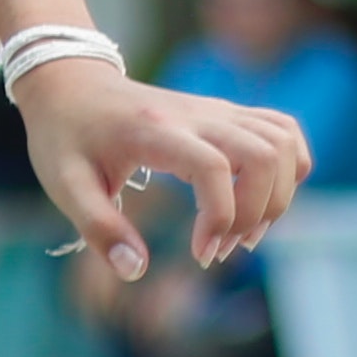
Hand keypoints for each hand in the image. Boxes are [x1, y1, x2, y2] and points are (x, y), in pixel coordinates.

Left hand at [18, 62, 304, 284]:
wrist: (71, 85)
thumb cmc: (66, 138)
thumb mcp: (66, 186)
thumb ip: (99, 228)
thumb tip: (135, 271)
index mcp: (155, 131)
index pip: (212, 167)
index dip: (219, 217)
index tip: (200, 255)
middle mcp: (196, 115)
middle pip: (263, 154)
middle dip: (256, 213)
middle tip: (221, 248)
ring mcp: (217, 110)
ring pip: (283, 141)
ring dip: (278, 194)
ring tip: (244, 231)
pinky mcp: (227, 114)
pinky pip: (283, 130)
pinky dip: (290, 167)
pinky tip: (260, 198)